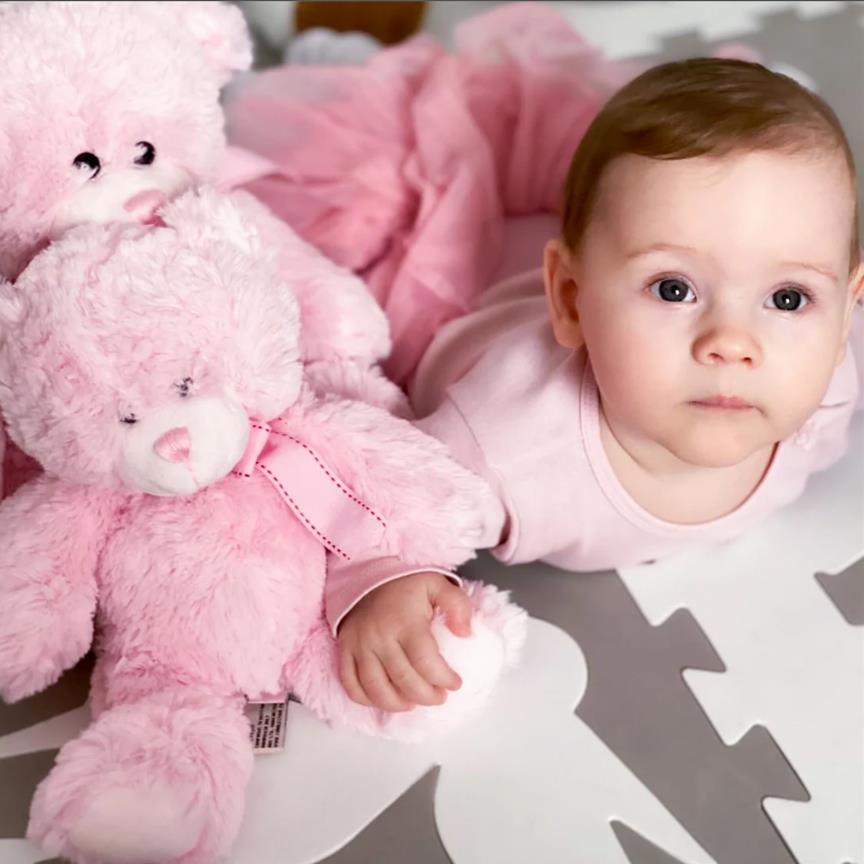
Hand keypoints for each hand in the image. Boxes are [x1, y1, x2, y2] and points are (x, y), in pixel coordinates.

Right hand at [337, 571, 471, 712]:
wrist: (367, 575)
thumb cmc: (406, 586)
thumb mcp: (437, 585)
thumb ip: (457, 606)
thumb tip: (466, 634)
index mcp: (405, 622)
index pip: (425, 661)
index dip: (443, 678)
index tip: (456, 684)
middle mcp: (379, 636)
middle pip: (403, 680)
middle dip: (426, 696)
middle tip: (440, 697)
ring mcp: (359, 645)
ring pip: (376, 688)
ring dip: (397, 704)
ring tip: (414, 703)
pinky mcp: (345, 650)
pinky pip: (350, 684)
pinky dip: (367, 699)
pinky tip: (385, 699)